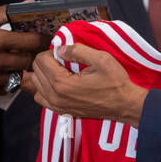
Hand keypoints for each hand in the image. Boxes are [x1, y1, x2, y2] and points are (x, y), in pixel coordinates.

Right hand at [0, 6, 48, 99]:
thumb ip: (6, 12)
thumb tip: (30, 3)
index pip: (32, 42)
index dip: (42, 39)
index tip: (46, 38)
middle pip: (28, 61)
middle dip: (31, 55)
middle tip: (29, 49)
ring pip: (17, 76)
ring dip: (17, 68)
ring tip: (8, 59)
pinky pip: (4, 87)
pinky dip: (4, 79)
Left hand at [23, 42, 146, 126]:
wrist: (124, 105)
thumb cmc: (115, 83)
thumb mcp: (101, 59)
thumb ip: (77, 50)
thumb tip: (60, 49)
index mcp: (62, 83)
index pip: (41, 60)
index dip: (52, 52)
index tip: (65, 53)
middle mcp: (56, 97)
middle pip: (36, 71)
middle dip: (47, 61)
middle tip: (63, 60)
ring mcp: (57, 106)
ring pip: (36, 84)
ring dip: (44, 74)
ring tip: (60, 71)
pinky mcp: (61, 111)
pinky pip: (41, 98)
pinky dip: (44, 88)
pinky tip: (58, 83)